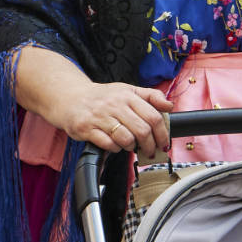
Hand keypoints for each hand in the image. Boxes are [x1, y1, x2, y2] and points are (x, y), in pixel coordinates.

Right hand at [50, 80, 174, 153]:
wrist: (71, 98)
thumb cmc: (102, 97)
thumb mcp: (127, 90)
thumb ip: (150, 96)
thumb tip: (170, 105)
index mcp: (127, 95)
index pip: (153, 116)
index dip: (162, 133)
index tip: (164, 143)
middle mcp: (114, 104)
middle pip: (142, 130)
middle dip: (150, 145)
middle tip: (150, 151)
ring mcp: (100, 116)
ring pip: (126, 139)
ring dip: (132, 147)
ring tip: (130, 146)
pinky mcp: (87, 128)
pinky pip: (108, 144)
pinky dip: (115, 148)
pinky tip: (115, 144)